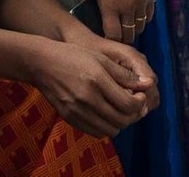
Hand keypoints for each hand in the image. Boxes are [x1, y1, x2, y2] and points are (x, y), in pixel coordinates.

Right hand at [28, 39, 150, 137]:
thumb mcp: (100, 58)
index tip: (139, 96)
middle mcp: (87, 98)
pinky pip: (96, 132)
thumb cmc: (71, 55)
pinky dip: (105, 127)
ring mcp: (77, 110)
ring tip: (118, 110)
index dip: (140, 103)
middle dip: (133, 115)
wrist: (40, 63)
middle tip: (133, 105)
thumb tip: (148, 85)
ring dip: (120, 123)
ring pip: (111, 130)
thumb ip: (123, 74)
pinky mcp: (70, 118)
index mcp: (96, 80)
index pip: (129, 104)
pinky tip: (104, 114)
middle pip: (122, 120)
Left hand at [74, 0, 155, 45]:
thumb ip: (82, 0)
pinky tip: (134, 14)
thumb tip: (85, 12)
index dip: (110, 40)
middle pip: (129, 35)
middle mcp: (128, 8)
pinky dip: (142, 18)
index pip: (113, 35)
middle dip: (122, 38)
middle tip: (117, 35)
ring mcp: (141, 2)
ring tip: (125, 25)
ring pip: (140, 27)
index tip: (106, 38)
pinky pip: (149, 15)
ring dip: (133, 29)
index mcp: (110, 7)